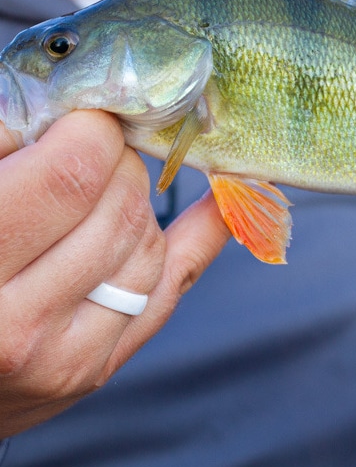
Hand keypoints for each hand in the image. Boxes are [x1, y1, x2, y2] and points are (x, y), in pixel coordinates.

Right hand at [0, 111, 229, 435]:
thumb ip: (3, 145)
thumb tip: (68, 103)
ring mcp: (71, 357)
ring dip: (135, 199)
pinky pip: (177, 282)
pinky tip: (223, 196)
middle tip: (91, 149)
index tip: (85, 117)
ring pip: (148, 240)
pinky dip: (206, 231)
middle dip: (115, 160)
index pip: (74, 174)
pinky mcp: (101, 363)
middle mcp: (20, 327)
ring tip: (98, 192)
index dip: (92, 128)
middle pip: (120, 205)